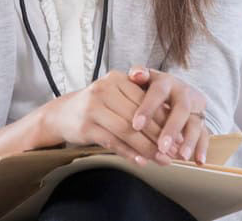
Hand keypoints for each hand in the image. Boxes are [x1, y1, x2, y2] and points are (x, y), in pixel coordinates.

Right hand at [39, 71, 172, 165]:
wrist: (61, 114)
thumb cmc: (96, 106)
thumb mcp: (115, 95)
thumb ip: (137, 103)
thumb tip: (171, 124)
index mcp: (116, 79)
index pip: (146, 101)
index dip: (165, 119)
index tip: (180, 135)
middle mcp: (104, 90)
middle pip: (138, 116)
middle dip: (159, 137)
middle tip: (174, 152)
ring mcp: (93, 108)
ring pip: (127, 130)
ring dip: (147, 148)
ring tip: (162, 160)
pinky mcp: (86, 126)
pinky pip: (113, 142)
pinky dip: (129, 153)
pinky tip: (141, 162)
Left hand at [128, 67, 210, 164]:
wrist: (174, 89)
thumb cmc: (151, 87)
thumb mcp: (144, 78)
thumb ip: (138, 75)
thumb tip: (136, 74)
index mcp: (166, 82)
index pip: (158, 93)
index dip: (148, 108)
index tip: (136, 125)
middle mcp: (183, 93)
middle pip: (181, 109)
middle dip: (172, 129)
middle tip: (161, 146)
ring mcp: (195, 108)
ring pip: (196, 124)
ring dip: (190, 141)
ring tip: (181, 156)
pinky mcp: (202, 121)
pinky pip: (205, 135)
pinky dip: (202, 148)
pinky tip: (198, 161)